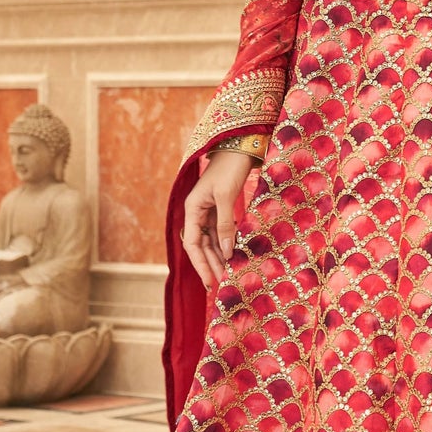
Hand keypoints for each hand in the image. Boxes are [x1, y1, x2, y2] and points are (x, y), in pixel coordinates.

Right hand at [180, 147, 259, 286]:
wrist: (239, 148)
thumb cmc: (229, 168)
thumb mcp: (225, 197)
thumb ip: (224, 225)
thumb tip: (225, 252)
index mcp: (192, 209)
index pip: (192, 243)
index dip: (200, 264)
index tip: (210, 281)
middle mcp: (197, 212)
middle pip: (201, 245)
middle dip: (210, 265)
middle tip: (221, 284)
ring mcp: (209, 211)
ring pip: (211, 241)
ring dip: (219, 257)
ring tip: (228, 275)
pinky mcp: (221, 209)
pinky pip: (221, 232)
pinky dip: (226, 245)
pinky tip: (234, 256)